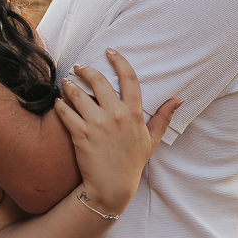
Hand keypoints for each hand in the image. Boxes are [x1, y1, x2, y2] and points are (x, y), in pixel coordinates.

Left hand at [54, 49, 179, 217]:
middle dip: (84, 69)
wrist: (112, 187)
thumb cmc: (132, 162)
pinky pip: (64, 111)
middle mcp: (116, 115)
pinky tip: (59, 102)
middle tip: (78, 67)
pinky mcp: (80, 133)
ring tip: (66, 83)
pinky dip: (59, 104)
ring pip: (77, 93)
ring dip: (69, 85)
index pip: (129, 78)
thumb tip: (179, 99)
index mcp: (135, 114)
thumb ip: (164, 118)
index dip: (119, 60)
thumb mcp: (152, 140)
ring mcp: (97, 124)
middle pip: (98, 80)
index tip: (110, 50)